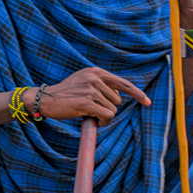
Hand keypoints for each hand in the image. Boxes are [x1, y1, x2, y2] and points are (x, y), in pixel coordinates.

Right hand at [32, 67, 149, 122]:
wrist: (45, 99)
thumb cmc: (67, 93)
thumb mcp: (85, 81)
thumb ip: (102, 84)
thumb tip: (121, 94)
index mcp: (97, 72)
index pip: (123, 83)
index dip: (137, 94)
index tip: (148, 102)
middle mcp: (95, 78)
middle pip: (118, 100)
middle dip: (109, 108)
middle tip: (94, 110)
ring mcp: (91, 90)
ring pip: (113, 109)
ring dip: (104, 116)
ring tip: (89, 113)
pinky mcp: (86, 103)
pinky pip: (107, 115)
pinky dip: (103, 121)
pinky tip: (93, 120)